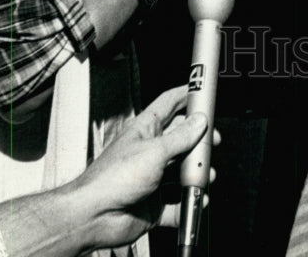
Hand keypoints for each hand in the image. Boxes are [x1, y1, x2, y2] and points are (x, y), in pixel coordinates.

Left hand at [68, 86, 218, 249]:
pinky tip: (197, 198)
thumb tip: (199, 122)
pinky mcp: (155, 203)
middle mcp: (151, 151)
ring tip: (204, 175)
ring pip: (183, 171)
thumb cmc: (112, 178)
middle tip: (213, 142)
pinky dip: (189, 201)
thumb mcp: (154, 151)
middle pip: (182, 139)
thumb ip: (181, 137)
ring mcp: (153, 177)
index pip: (169, 104)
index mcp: (146, 130)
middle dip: (200, 141)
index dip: (185, 95)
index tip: (203, 91)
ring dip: (197, 173)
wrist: (95, 216)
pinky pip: (178, 202)